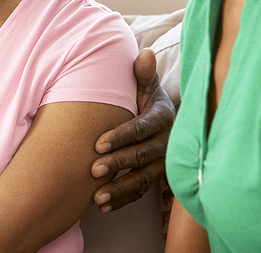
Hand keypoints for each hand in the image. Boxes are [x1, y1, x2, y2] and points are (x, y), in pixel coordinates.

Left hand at [90, 48, 175, 211]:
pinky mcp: (157, 177)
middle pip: (142, 155)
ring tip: (97, 197)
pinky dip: (123, 200)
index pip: (143, 128)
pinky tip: (102, 206)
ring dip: (120, 189)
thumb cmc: (147, 99)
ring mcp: (163, 163)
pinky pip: (141, 192)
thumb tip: (145, 52)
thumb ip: (142, 73)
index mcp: (163, 117)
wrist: (165, 122)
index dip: (122, 136)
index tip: (98, 144)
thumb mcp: (147, 86)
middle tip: (93, 169)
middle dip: (118, 163)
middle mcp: (167, 142)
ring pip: (143, 179)